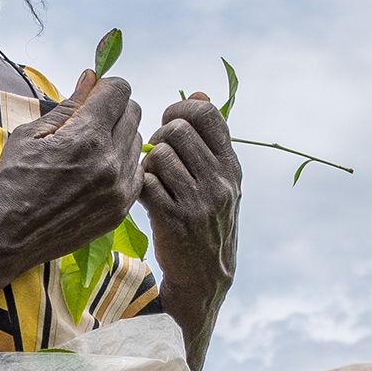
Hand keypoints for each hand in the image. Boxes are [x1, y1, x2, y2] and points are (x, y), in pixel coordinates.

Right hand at [0, 69, 145, 270]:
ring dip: (118, 137)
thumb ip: (68, 105)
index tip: (91, 96)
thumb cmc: (11, 182)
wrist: (7, 237)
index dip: (104, 86)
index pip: (120, 90)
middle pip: (133, 112)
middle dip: (113, 109)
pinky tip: (96, 172)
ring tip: (88, 150)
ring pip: (136, 141)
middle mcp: (110, 162)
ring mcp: (119, 189)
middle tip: (87, 121)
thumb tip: (91, 77)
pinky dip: (121, 165)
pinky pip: (136, 172)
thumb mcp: (30, 135)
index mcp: (87, 137)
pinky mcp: (120, 209)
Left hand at [140, 92, 241, 297]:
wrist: (206, 277)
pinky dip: (139, 185)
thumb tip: (199, 93)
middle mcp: (219, 182)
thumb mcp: (220, 181)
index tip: (170, 120)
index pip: (207, 114)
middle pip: (177, 130)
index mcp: (232, 167)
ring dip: (147, 163)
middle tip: (157, 154)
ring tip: (152, 178)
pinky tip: (145, 196)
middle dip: (159, 137)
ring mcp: (197, 202)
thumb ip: (209, 139)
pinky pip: (145, 182)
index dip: (180, 109)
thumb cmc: (208, 222)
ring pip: (158, 154)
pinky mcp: (173, 220)